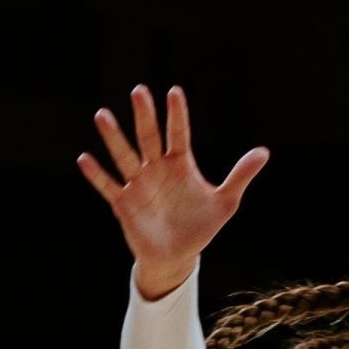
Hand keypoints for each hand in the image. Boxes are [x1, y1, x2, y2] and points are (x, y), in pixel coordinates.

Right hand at [76, 85, 268, 299]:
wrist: (177, 256)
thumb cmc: (200, 226)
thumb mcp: (226, 202)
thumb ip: (241, 175)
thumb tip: (264, 152)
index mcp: (180, 164)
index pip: (178, 133)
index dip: (177, 114)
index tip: (175, 91)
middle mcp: (156, 168)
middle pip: (148, 137)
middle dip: (144, 115)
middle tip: (139, 91)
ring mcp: (138, 185)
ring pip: (124, 156)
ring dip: (113, 137)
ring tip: (102, 115)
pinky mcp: (124, 204)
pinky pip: (108, 186)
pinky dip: (96, 174)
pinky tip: (84, 158)